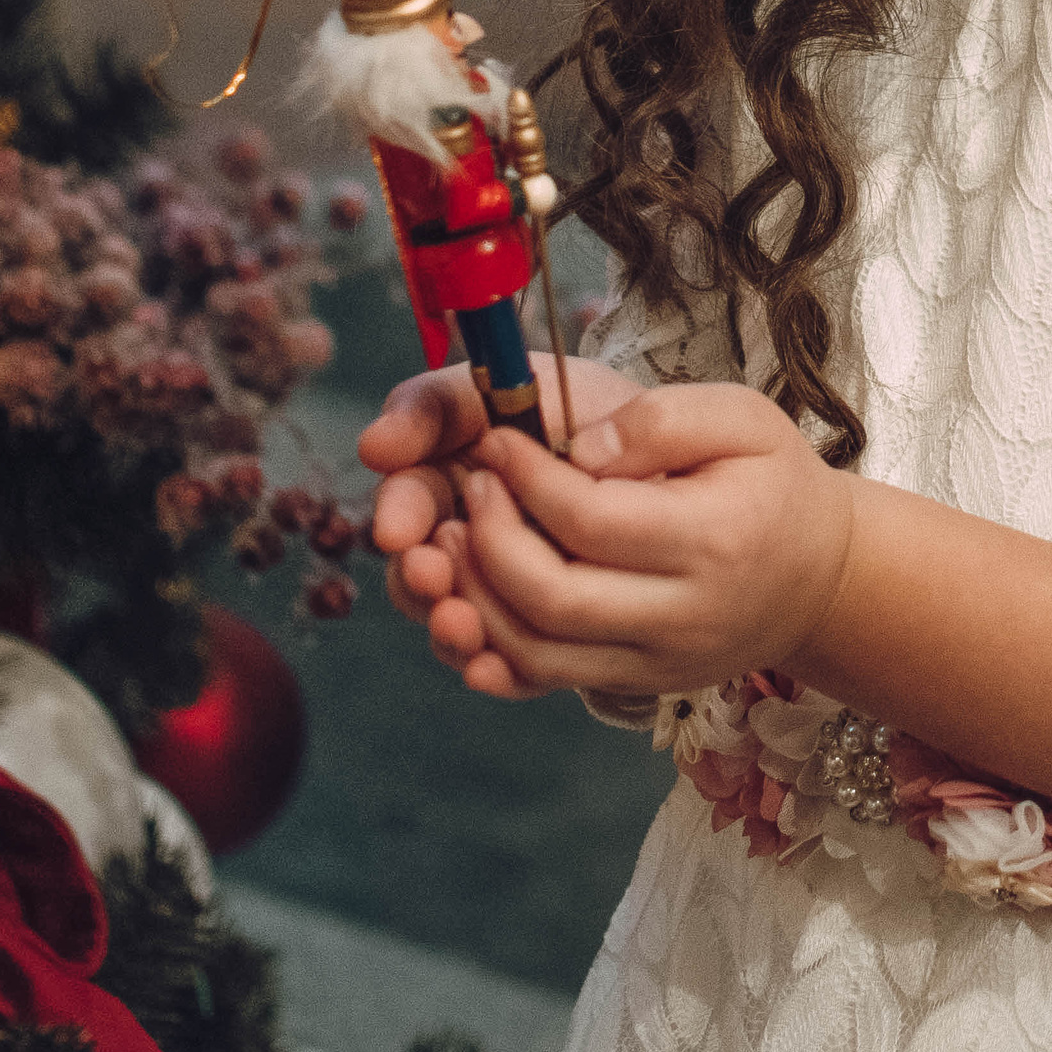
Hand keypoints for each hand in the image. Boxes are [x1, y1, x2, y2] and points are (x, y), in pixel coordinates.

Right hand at [360, 355, 641, 663]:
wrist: (676, 455)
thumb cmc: (586, 407)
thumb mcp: (516, 382)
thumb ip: (439, 405)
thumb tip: (375, 446)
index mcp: (451, 476)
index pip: (408, 501)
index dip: (398, 514)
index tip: (400, 528)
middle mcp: (470, 538)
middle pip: (421, 575)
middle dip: (418, 579)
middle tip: (432, 574)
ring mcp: (507, 588)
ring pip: (458, 625)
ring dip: (449, 627)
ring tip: (461, 622)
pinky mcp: (547, 631)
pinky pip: (513, 664)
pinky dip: (495, 668)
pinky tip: (489, 668)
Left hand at [405, 384, 857, 703]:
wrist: (821, 578)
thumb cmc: (774, 483)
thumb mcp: (743, 418)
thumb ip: (660, 420)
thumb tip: (574, 448)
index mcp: (714, 541)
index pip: (591, 520)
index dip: (526, 478)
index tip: (496, 437)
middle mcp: (685, 617)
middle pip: (553, 598)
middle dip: (489, 540)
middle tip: (471, 484)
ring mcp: (660, 663)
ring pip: (537, 651)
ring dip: (477, 595)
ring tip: (457, 533)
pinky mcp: (639, 684)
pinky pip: (548, 677)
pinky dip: (496, 638)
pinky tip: (475, 588)